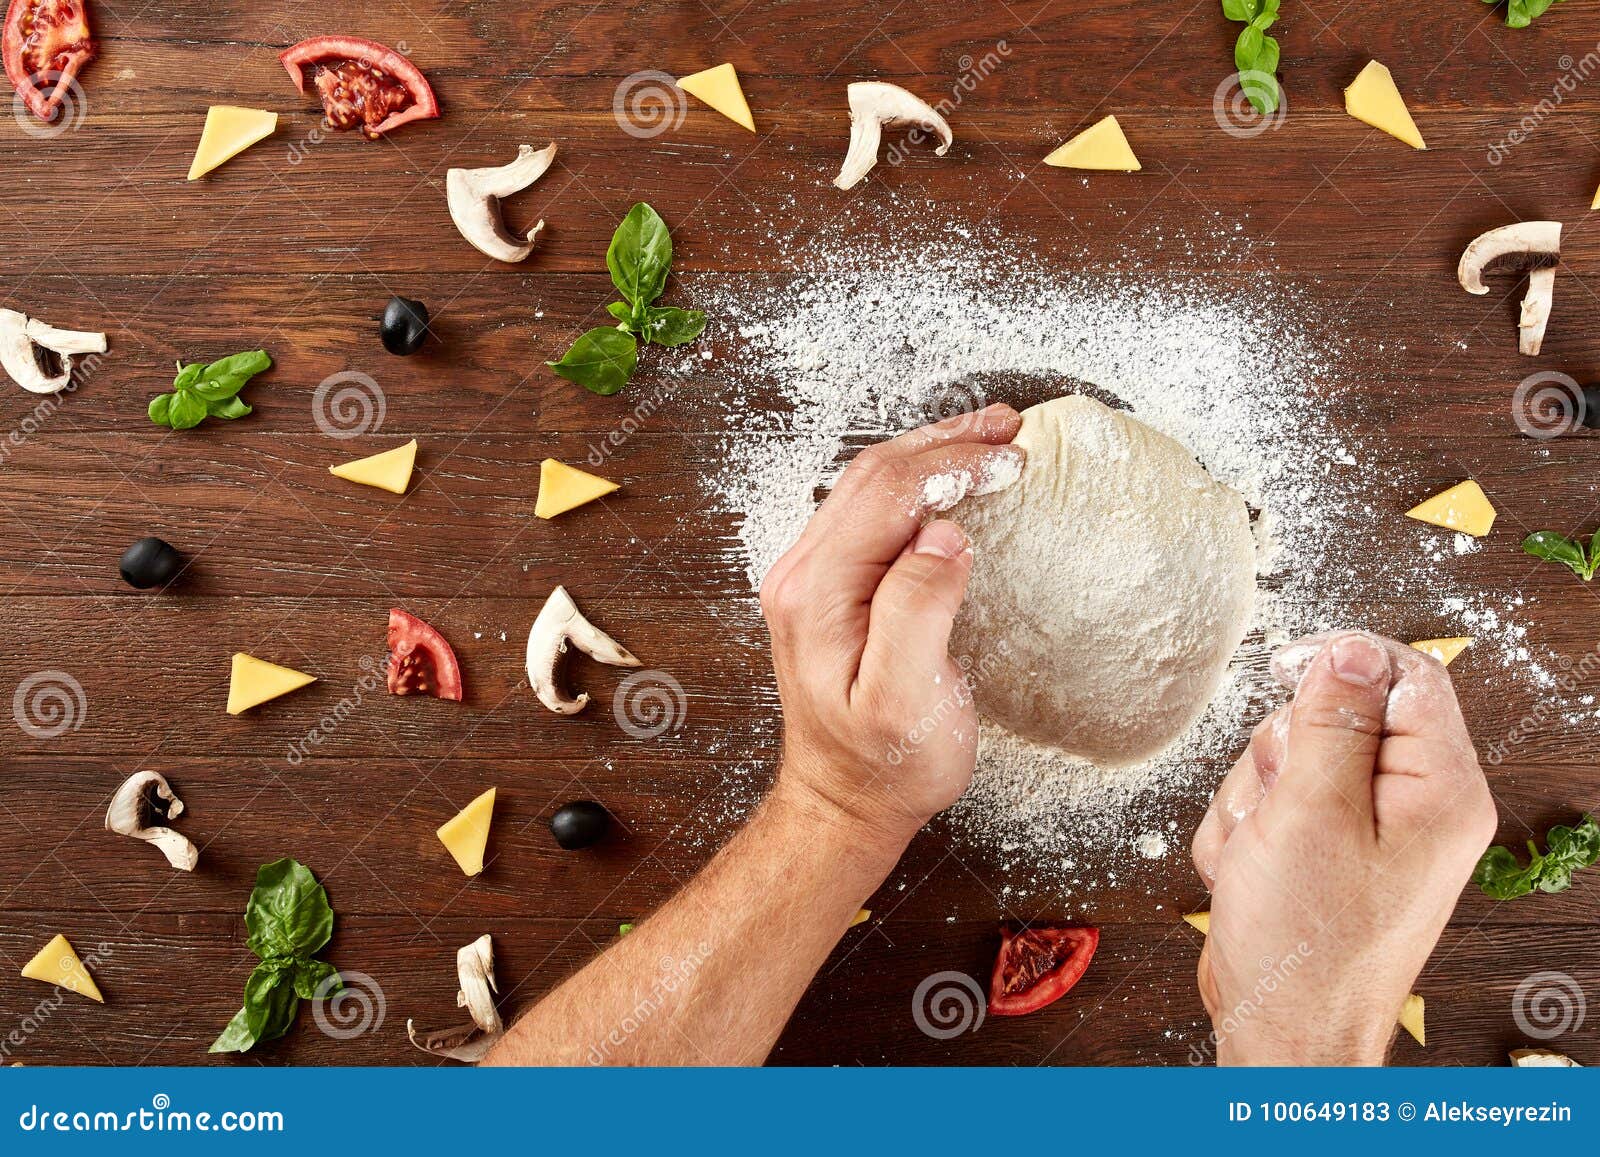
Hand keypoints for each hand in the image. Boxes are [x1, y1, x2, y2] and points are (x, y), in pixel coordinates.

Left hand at [759, 405, 1024, 852]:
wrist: (844, 804)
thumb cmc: (883, 766)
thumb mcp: (907, 701)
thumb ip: (918, 612)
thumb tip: (943, 536)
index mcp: (817, 593)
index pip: (888, 495)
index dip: (953, 468)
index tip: (1014, 462)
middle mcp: (804, 575)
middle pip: (875, 475)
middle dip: (947, 444)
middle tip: (1013, 431)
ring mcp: (814, 577)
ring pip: (871, 485)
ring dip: (933, 454)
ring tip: (993, 436)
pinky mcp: (833, 586)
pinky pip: (874, 511)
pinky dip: (920, 483)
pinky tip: (956, 480)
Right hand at [1190, 632, 1496, 1064]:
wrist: (1280, 1029)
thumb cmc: (1305, 943)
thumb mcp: (1312, 813)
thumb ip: (1331, 722)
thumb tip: (1350, 649)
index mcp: (1439, 790)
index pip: (1406, 677)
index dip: (1342, 662)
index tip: (1286, 669)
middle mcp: (1413, 806)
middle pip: (1334, 715)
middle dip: (1282, 753)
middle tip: (1279, 806)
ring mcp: (1366, 832)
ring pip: (1290, 758)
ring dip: (1255, 799)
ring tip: (1261, 853)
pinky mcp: (1326, 852)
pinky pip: (1271, 803)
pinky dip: (1247, 832)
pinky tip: (1252, 872)